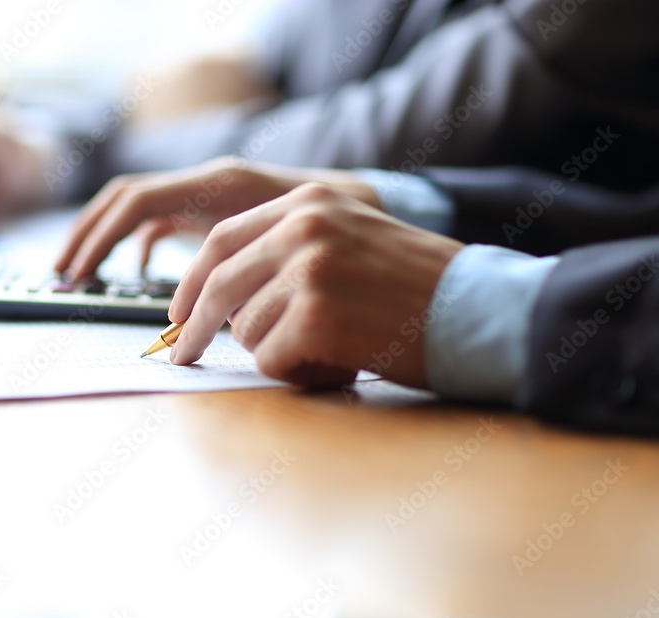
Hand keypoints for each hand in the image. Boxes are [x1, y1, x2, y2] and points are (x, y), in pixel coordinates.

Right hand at [54, 158, 381, 279]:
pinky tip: (134, 272)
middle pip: (125, 199)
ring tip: (78, 273)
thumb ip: (255, 278)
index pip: (138, 203)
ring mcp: (208, 193)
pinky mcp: (213, 209)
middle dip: (88, 235)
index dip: (101, 239)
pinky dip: (137, 242)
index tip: (78, 275)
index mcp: (221, 185)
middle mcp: (208, 182)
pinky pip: (160, 218)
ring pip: (137, 208)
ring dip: (104, 237)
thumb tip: (216, 325)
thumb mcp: (297, 251)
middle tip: (60, 274)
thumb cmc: (340, 230)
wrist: (369, 203)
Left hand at [167, 183, 464, 388]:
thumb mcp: (350, 240)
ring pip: (246, 328)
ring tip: (329, 348)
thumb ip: (289, 250)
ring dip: (275, 351)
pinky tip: (341, 361)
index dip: (192, 282)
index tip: (178, 312)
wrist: (482, 310)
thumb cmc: (417, 289)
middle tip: (180, 355)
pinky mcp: (316, 314)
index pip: (222, 241)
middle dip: (191, 325)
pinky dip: (297, 372)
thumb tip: (224, 294)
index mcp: (308, 202)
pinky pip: (272, 358)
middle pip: (216, 282)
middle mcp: (303, 226)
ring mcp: (308, 268)